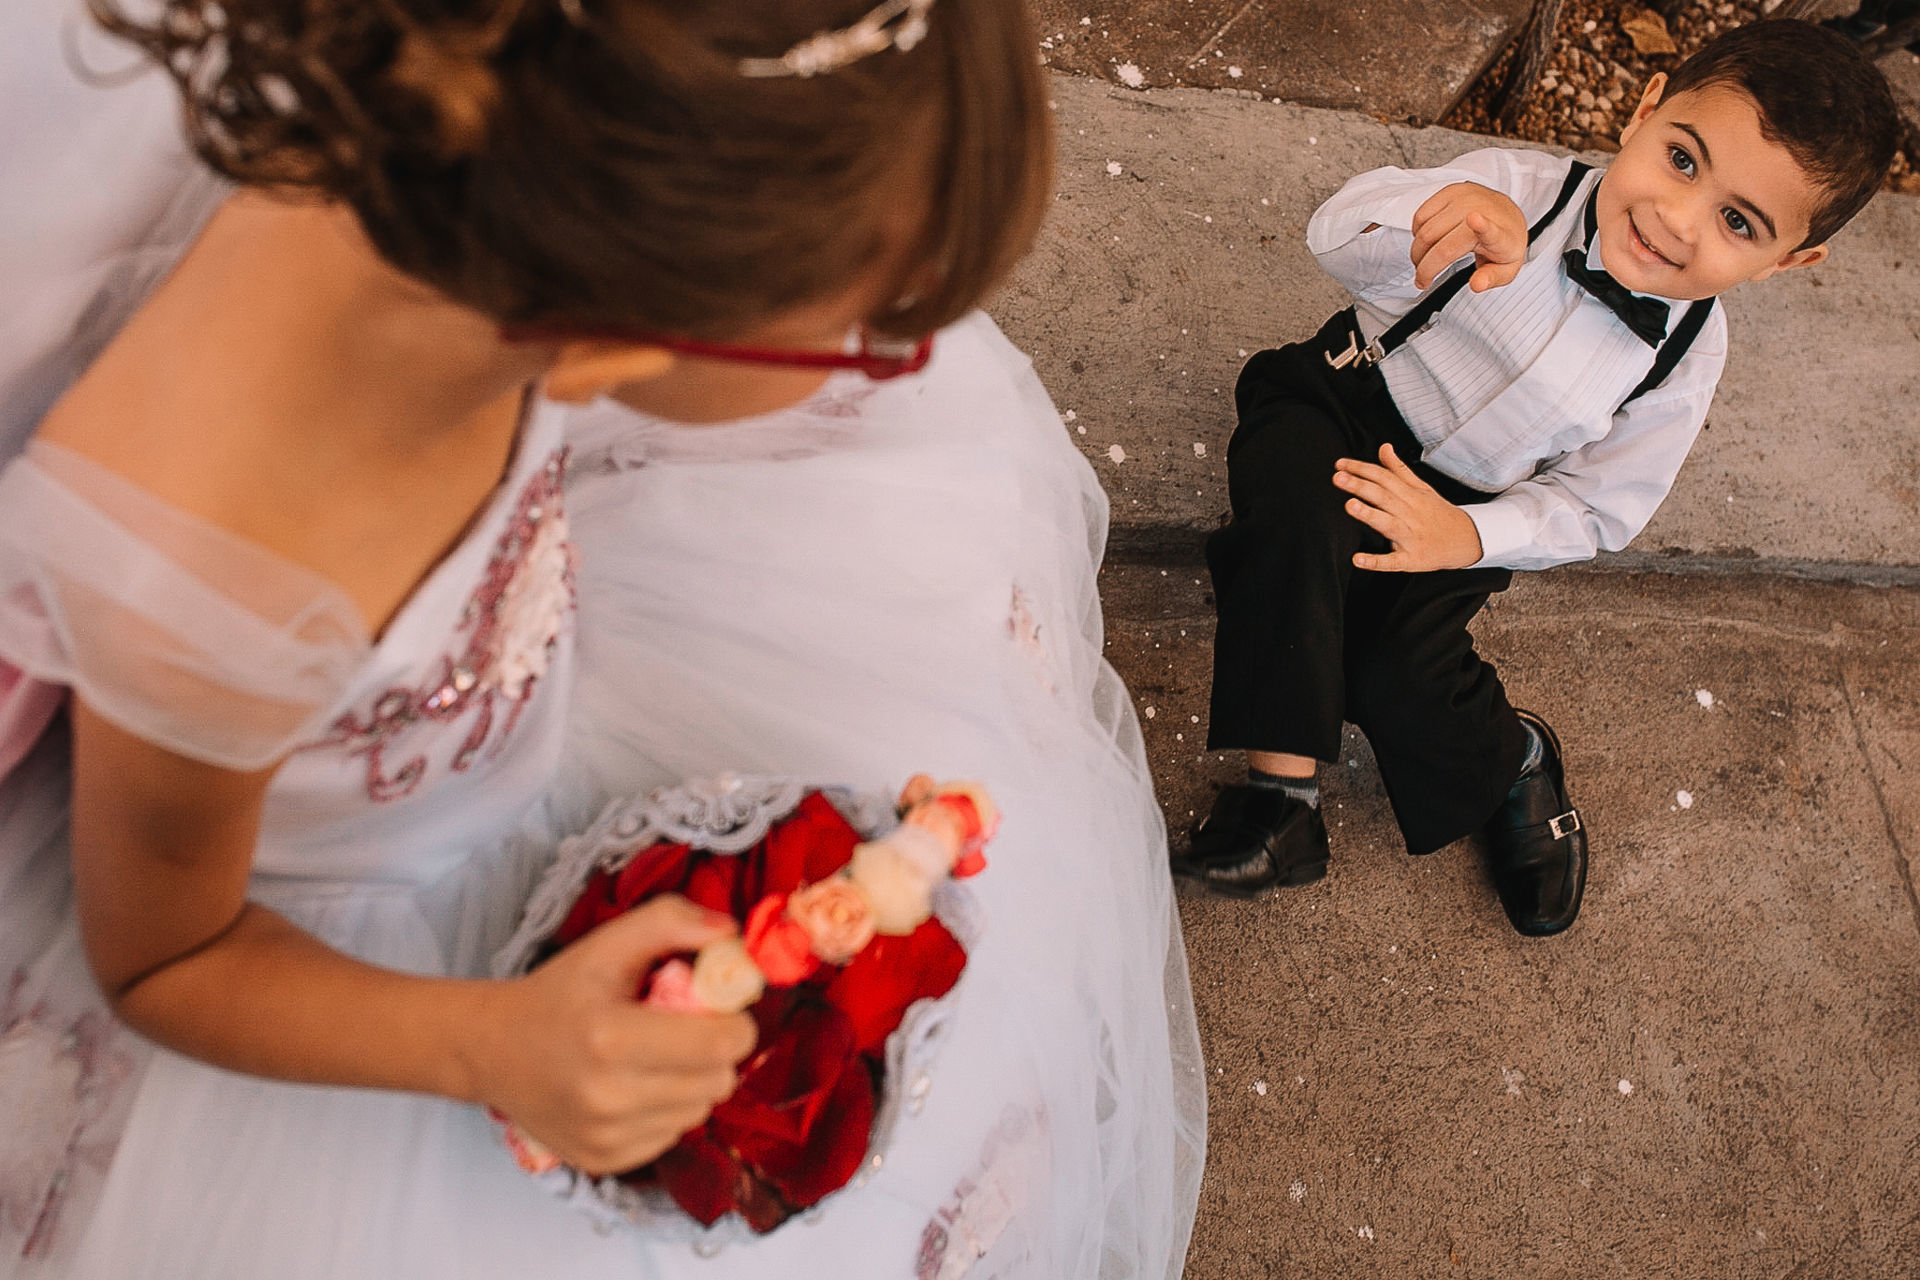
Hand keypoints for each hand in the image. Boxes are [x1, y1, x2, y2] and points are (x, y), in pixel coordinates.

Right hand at [472, 896, 756, 1175]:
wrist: (492, 1050)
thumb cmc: (559, 992)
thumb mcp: (608, 944)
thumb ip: (672, 922)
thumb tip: (732, 935)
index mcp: (611, 1037)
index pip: (722, 1045)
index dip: (735, 1023)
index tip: (720, 1010)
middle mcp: (608, 1096)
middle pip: (719, 1082)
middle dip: (716, 1053)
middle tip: (688, 1032)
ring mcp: (605, 1136)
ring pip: (699, 1111)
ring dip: (693, 1083)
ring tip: (657, 1058)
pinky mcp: (604, 1161)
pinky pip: (671, 1136)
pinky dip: (667, 1111)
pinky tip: (637, 1087)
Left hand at [1334, 445, 1483, 572]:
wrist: (1467, 540)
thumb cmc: (1438, 513)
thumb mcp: (1422, 488)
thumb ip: (1399, 469)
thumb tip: (1383, 447)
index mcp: (1411, 495)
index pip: (1384, 478)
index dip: (1362, 469)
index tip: (1340, 465)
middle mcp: (1410, 514)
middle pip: (1384, 497)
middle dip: (1360, 486)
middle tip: (1338, 478)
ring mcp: (1411, 537)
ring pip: (1388, 524)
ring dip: (1369, 515)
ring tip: (1350, 505)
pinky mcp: (1412, 559)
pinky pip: (1392, 561)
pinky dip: (1375, 561)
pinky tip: (1357, 559)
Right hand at [1409, 182, 1528, 291]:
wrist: (1507, 215)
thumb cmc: (1503, 244)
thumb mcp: (1505, 269)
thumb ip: (1491, 279)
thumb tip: (1477, 284)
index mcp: (1499, 234)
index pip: (1490, 231)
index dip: (1481, 225)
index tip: (1475, 219)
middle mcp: (1481, 211)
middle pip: (1440, 246)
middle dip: (1424, 269)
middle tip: (1424, 279)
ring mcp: (1464, 199)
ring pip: (1424, 232)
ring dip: (1418, 252)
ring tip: (1425, 261)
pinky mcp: (1450, 191)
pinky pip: (1419, 216)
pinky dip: (1417, 233)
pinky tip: (1428, 239)